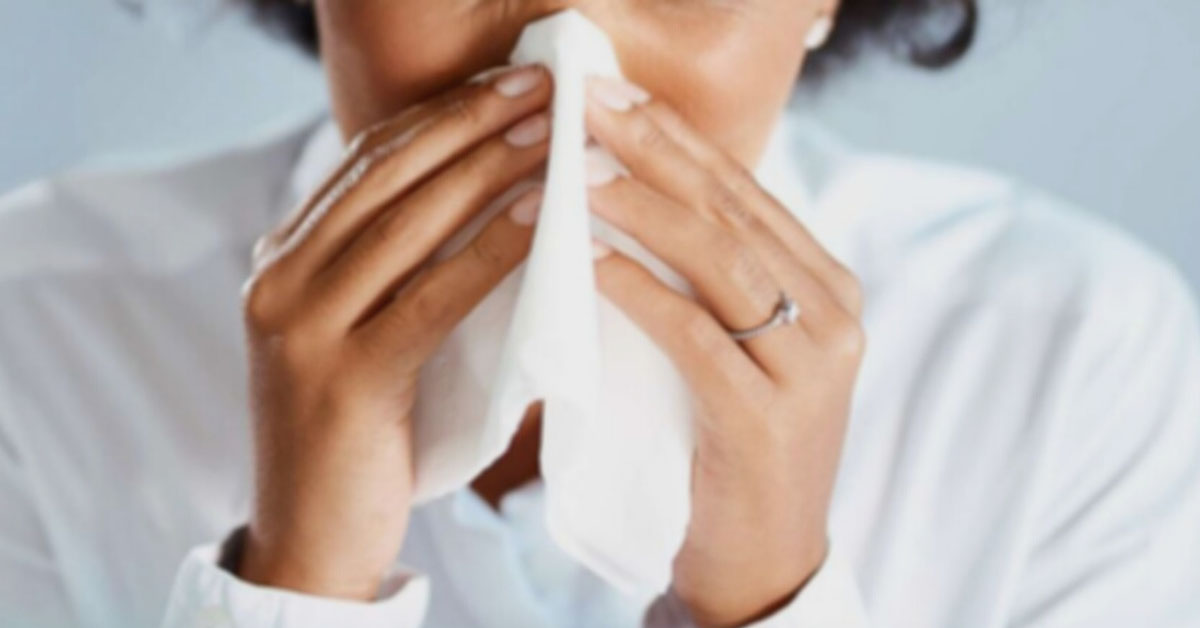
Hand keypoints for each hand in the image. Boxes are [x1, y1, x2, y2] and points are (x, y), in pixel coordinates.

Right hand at [237, 64, 551, 599]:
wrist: (311, 539)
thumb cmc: (358, 435)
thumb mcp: (362, 333)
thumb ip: (393, 269)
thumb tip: (482, 199)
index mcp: (282, 260)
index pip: (366, 161)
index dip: (440, 115)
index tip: (506, 85)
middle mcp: (280, 280)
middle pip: (386, 175)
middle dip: (470, 122)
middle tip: (542, 88)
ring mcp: (303, 327)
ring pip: (407, 224)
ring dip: (488, 170)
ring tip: (552, 133)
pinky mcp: (344, 378)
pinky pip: (431, 297)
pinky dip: (491, 251)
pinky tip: (541, 218)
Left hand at [584, 77, 864, 626]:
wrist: (765, 558)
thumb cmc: (737, 444)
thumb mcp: (742, 346)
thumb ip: (718, 278)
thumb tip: (638, 195)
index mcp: (832, 288)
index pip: (748, 193)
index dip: (679, 140)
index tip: (616, 98)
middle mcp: (835, 316)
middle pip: (734, 213)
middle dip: (655, 152)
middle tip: (587, 108)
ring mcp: (811, 367)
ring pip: (720, 261)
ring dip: (640, 210)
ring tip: (574, 176)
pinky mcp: (769, 418)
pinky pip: (696, 336)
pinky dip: (640, 292)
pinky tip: (590, 262)